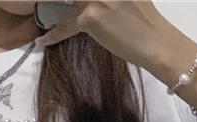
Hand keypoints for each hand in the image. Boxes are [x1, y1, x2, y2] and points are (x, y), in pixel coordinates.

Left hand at [36, 0, 183, 74]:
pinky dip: (54, 34)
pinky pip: (67, 24)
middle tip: (44, 4)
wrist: (156, 42)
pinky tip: (44, 39)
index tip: (64, 4)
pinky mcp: (91, 17)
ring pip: (66, 0)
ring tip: (40, 10)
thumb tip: (98, 2)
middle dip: (55, 0)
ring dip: (50, 5)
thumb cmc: (146, 22)